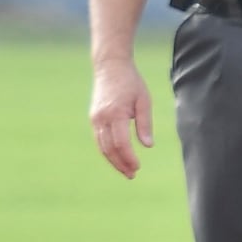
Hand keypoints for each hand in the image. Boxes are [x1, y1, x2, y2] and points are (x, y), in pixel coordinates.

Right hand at [89, 58, 154, 178]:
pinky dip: (107, 151)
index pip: (121, 143)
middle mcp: (101, 118)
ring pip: (102, 146)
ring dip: (113, 161)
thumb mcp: (144, 101)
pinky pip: (99, 140)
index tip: (137, 167)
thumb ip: (145, 124)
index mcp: (115, 113)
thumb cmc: (131, 82)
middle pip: (109, 149)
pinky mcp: (93, 118)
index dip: (129, 158)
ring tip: (125, 171)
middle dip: (120, 164)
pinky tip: (117, 157)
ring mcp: (95, 118)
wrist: (109, 67)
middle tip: (132, 175)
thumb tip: (148, 146)